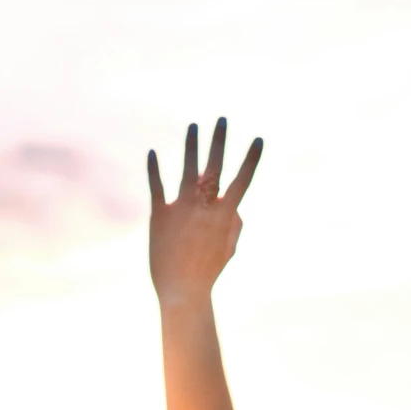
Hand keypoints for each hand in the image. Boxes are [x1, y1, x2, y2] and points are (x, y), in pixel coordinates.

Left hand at [148, 119, 261, 306]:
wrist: (182, 291)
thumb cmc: (208, 271)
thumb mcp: (229, 248)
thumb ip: (235, 224)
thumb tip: (235, 206)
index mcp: (225, 215)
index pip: (242, 181)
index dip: (251, 159)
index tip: (259, 139)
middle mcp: (204, 207)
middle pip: (215, 167)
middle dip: (220, 141)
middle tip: (222, 118)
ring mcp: (182, 208)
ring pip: (187, 169)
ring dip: (191, 145)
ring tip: (194, 126)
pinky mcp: (160, 214)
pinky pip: (156, 186)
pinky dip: (154, 169)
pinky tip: (151, 152)